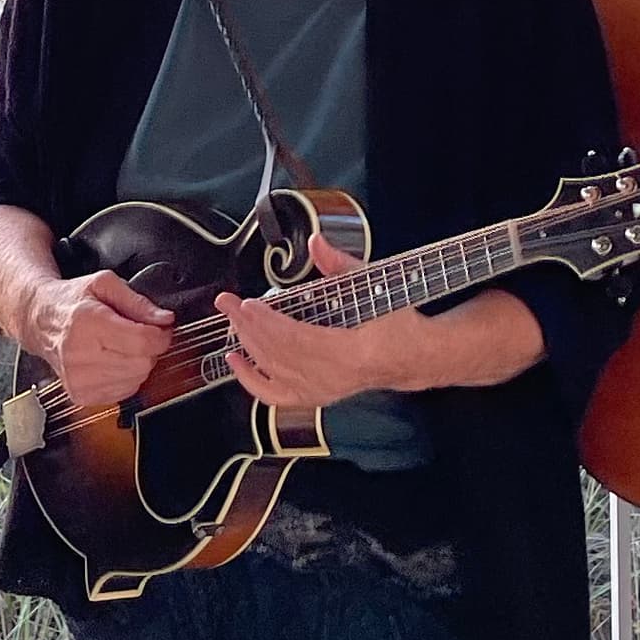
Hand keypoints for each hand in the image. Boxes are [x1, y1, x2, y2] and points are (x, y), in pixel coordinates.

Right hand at [25, 267, 173, 403]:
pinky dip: (126, 377)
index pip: (142, 341)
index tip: (161, 328)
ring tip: (122, 346)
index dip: (161, 335)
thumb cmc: (72, 301)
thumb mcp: (105, 284)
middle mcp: (79, 354)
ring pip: (136, 380)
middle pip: (142, 363)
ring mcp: (78, 379)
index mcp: (86, 323)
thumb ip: (138, 302)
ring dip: (138, 364)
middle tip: (139, 334)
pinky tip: (113, 361)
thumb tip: (165, 320)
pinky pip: (124, 393)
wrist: (40, 320)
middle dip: (149, 348)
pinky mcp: (80, 395)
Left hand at [216, 234, 444, 412]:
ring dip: (247, 344)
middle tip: (227, 304)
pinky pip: (275, 395)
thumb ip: (340, 265)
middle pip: (277, 354)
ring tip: (232, 321)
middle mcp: (331, 378)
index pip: (294, 339)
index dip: (267, 323)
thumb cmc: (396, 324)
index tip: (247, 304)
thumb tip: (317, 243)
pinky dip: (250, 380)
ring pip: (271, 370)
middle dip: (247, 327)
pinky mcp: (315, 397)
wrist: (411, 356)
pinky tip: (235, 361)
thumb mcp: (373, 287)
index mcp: (348, 354)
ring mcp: (321, 391)